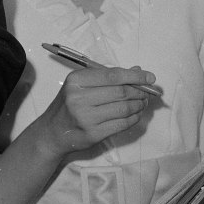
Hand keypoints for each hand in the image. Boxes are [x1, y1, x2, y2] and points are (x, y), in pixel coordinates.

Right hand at [33, 65, 153, 161]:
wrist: (52, 131)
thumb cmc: (68, 104)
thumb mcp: (80, 86)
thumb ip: (107, 77)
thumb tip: (137, 70)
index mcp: (76, 80)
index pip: (111, 75)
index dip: (134, 76)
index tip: (150, 77)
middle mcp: (79, 97)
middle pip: (120, 92)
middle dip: (139, 92)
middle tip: (147, 93)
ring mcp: (86, 117)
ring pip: (124, 108)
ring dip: (138, 105)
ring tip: (142, 103)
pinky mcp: (94, 133)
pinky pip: (122, 124)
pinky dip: (134, 118)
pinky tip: (135, 115)